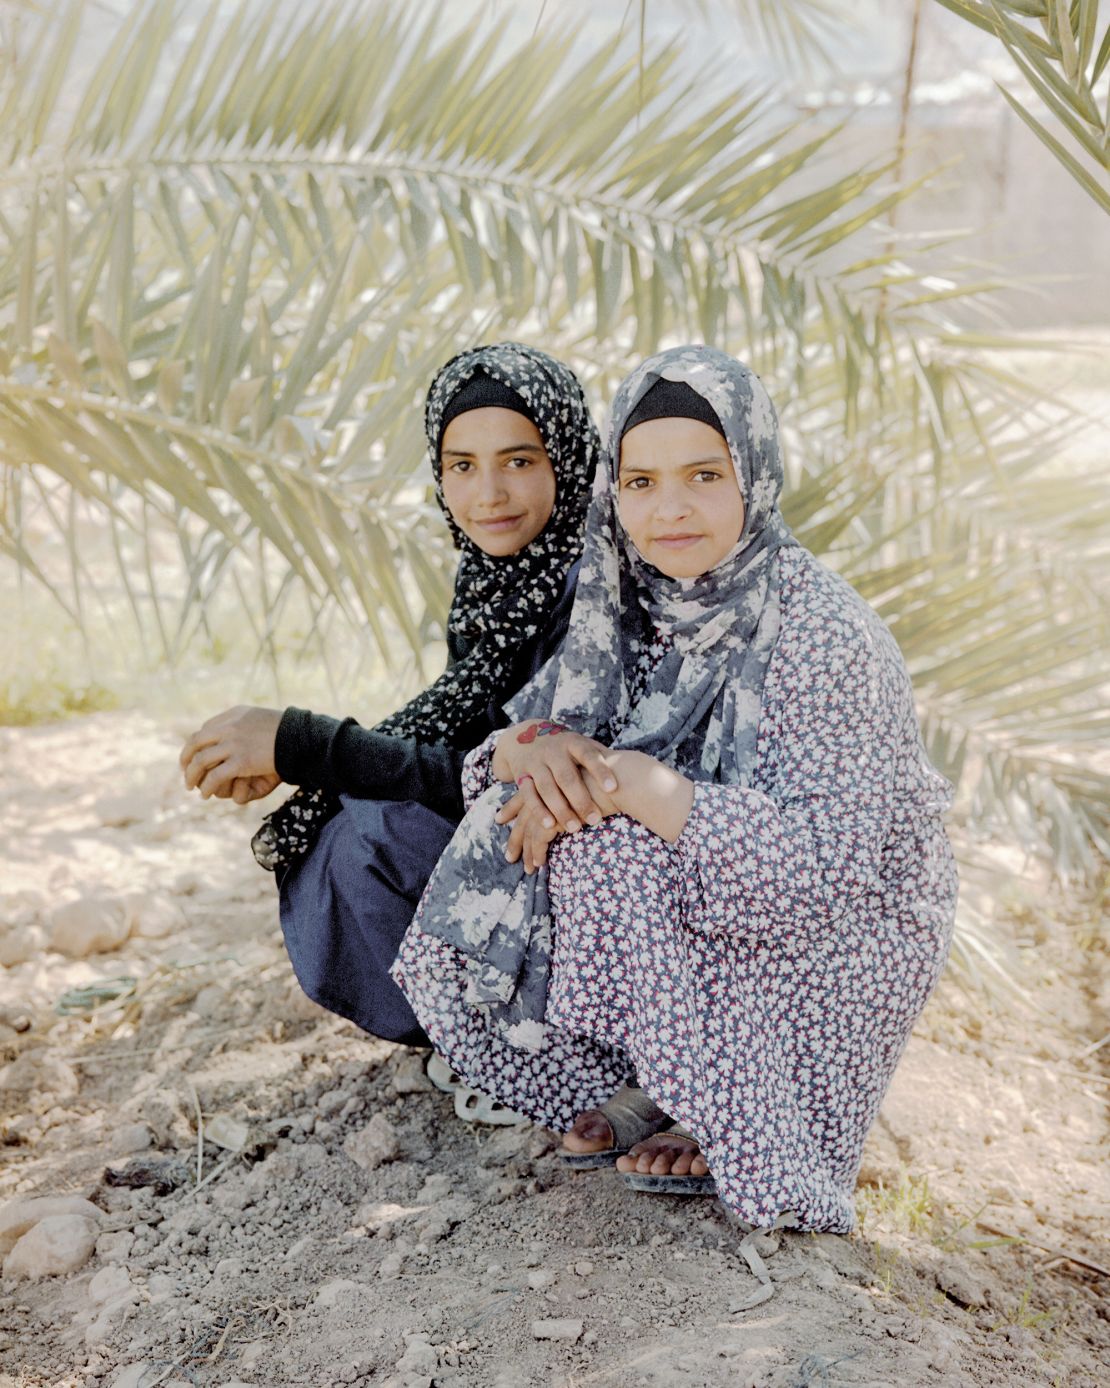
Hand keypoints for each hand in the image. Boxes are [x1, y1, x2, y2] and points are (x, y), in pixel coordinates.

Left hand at [180, 705, 282, 799]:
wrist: (301, 738)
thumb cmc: (287, 731)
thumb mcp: (260, 718)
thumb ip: (243, 722)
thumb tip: (230, 729)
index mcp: (233, 716)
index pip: (205, 730)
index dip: (195, 745)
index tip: (193, 756)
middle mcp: (229, 727)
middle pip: (196, 743)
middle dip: (186, 759)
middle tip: (184, 772)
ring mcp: (233, 743)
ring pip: (201, 761)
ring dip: (192, 775)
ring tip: (191, 786)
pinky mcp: (241, 761)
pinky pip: (215, 776)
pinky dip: (208, 786)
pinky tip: (206, 794)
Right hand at [492, 721, 617, 834]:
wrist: (524, 738)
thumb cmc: (565, 748)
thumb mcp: (581, 745)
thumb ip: (601, 755)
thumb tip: (631, 768)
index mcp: (572, 743)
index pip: (588, 755)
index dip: (600, 770)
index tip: (613, 788)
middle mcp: (553, 751)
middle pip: (566, 776)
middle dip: (581, 800)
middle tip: (596, 821)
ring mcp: (536, 763)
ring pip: (547, 788)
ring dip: (560, 809)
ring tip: (575, 828)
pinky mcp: (522, 776)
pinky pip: (528, 795)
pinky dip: (539, 811)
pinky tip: (550, 826)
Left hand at [500, 763, 622, 870]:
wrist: (621, 778)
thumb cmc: (611, 780)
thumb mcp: (586, 783)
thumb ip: (575, 791)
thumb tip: (574, 800)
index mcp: (548, 776)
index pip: (524, 795)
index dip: (511, 808)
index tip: (500, 818)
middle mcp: (544, 788)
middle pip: (523, 816)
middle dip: (516, 837)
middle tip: (509, 855)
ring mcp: (549, 802)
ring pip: (530, 830)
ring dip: (528, 852)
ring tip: (528, 868)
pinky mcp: (557, 816)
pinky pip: (541, 838)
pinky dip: (539, 852)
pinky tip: (540, 864)